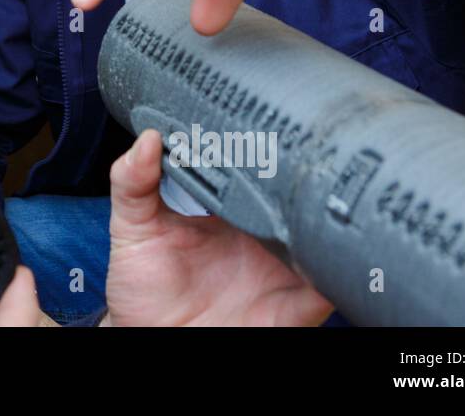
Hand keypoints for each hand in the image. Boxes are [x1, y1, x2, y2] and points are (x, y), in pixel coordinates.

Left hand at [102, 130, 331, 326]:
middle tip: (299, 153)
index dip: (264, 145)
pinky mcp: (297, 305)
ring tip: (311, 199)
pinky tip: (313, 254)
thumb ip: (132, 183)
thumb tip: (146, 139)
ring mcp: (284, 268)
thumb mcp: (132, 229)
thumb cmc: (144, 289)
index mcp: (230, 209)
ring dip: (322, 217)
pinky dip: (332, 270)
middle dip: (304, 175)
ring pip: (321, 233)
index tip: (263, 122)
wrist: (155, 342)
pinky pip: (330, 285)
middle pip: (297, 196)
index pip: (258, 169)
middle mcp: (263, 235)